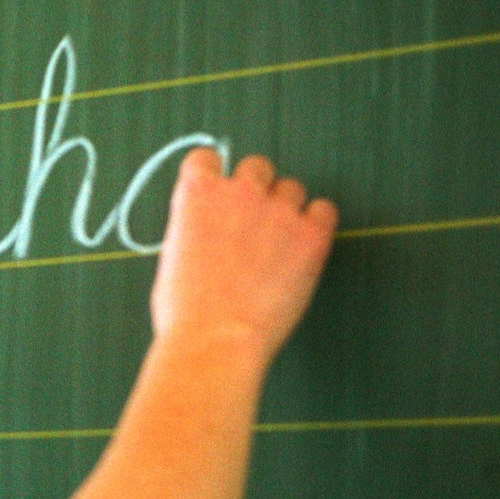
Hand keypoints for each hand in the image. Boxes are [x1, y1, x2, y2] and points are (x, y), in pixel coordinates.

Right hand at [150, 149, 337, 360]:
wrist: (215, 340)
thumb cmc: (185, 311)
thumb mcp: (174, 255)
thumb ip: (196, 226)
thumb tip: (212, 226)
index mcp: (196, 194)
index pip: (207, 158)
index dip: (213, 175)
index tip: (219, 192)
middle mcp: (238, 192)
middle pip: (256, 167)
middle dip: (255, 191)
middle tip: (252, 224)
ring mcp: (278, 210)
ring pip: (292, 188)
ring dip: (286, 208)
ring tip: (278, 245)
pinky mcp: (311, 234)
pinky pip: (325, 210)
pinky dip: (317, 223)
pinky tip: (303, 247)